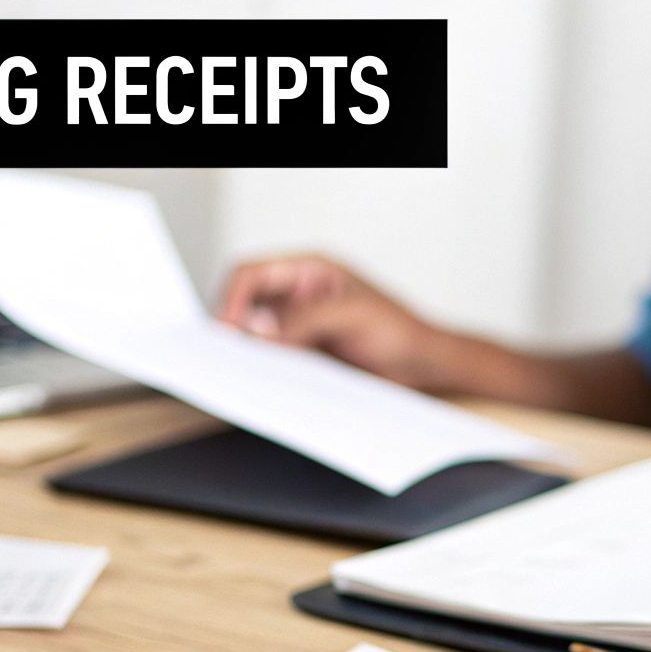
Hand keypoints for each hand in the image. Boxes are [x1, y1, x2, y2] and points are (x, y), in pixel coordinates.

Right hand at [216, 254, 455, 389]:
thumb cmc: (400, 331)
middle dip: (233, 325)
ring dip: (247, 349)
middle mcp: (298, 295)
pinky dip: (263, 366)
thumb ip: (304, 319)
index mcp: (309, 270)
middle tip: (226, 353)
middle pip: (246, 303)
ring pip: (255, 333)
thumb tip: (258, 329)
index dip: (232, 298)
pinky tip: (264, 381)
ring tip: (242, 370)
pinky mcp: (304, 352)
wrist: (424, 366)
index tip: (226, 328)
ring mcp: (299, 325)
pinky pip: (272, 357)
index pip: (252, 274)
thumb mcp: (352, 316)